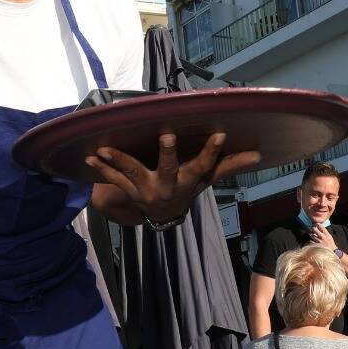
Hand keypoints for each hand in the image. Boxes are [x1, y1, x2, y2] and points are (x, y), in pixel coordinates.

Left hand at [87, 131, 259, 223]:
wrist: (162, 215)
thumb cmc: (186, 187)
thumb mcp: (206, 178)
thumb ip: (228, 165)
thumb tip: (258, 154)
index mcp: (187, 180)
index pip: (204, 165)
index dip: (213, 151)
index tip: (220, 133)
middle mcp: (167, 185)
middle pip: (168, 167)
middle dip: (167, 152)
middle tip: (166, 135)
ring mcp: (145, 188)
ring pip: (132, 171)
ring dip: (118, 159)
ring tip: (104, 148)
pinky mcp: (128, 190)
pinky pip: (113, 179)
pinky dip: (101, 168)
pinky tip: (89, 157)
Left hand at [309, 224, 336, 250]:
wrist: (332, 252)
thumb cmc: (330, 244)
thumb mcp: (329, 236)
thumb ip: (325, 232)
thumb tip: (319, 228)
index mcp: (326, 234)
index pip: (320, 226)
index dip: (317, 224)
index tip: (315, 224)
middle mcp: (322, 236)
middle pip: (314, 229)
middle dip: (312, 229)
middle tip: (312, 230)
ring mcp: (318, 241)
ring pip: (312, 235)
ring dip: (312, 236)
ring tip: (314, 237)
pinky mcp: (316, 245)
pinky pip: (311, 241)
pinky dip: (311, 241)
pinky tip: (313, 242)